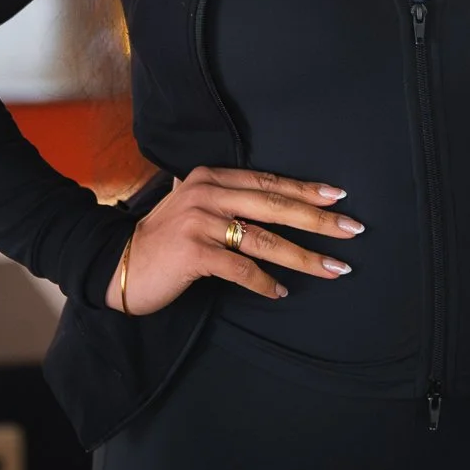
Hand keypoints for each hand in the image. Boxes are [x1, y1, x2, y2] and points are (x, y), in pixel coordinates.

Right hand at [104, 165, 364, 313]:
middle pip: (274, 205)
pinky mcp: (191, 252)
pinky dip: (264, 282)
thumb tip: (278, 203)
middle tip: (352, 229)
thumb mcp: (195, 206)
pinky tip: (281, 292)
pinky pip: (239, 268)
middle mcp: (207, 193)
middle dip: (318, 219)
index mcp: (212, 177)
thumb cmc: (164, 239)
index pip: (269, 182)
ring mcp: (199, 221)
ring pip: (264, 239)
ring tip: (333, 268)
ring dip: (303, 256)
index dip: (306, 190)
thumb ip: (227, 199)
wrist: (116, 263)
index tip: (339, 197)